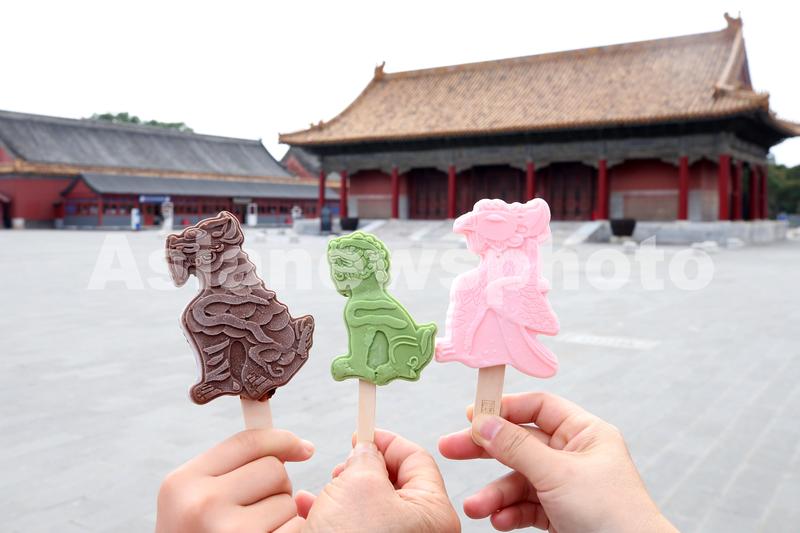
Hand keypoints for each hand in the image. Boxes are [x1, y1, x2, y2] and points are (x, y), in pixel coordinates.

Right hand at [156, 429, 313, 532]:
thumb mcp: (195, 500)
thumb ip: (231, 468)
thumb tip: (297, 447)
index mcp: (182, 483)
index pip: (248, 441)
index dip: (283, 440)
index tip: (304, 449)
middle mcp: (201, 505)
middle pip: (274, 469)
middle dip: (276, 486)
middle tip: (255, 509)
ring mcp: (227, 532)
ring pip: (287, 501)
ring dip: (281, 516)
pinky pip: (294, 527)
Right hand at [296, 430, 459, 532]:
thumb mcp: (359, 485)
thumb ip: (366, 459)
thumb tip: (366, 452)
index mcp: (434, 513)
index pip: (417, 460)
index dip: (388, 442)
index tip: (365, 433)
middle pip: (395, 485)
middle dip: (364, 470)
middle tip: (342, 466)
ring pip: (371, 509)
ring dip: (342, 493)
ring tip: (323, 490)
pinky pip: (355, 527)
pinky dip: (332, 515)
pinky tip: (308, 508)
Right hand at [439, 393, 677, 532]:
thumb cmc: (614, 515)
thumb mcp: (558, 474)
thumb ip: (517, 447)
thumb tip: (484, 422)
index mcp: (585, 434)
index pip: (538, 408)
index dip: (505, 409)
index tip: (473, 414)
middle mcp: (574, 456)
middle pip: (520, 443)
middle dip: (486, 450)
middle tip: (451, 449)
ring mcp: (566, 486)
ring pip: (519, 479)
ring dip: (495, 493)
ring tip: (476, 507)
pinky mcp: (560, 513)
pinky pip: (526, 506)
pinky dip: (510, 512)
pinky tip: (499, 520)